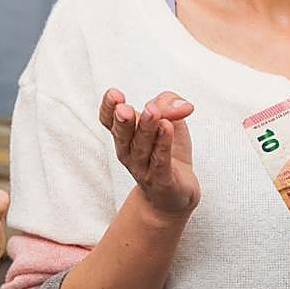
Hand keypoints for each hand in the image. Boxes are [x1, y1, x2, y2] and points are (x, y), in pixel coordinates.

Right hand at [98, 88, 198, 219]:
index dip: (108, 108)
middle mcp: (129, 152)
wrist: (177, 194)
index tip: (114, 94)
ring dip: (147, 129)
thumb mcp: (170, 120)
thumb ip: (170, 104)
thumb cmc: (167, 154)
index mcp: (125, 135)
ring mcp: (144, 168)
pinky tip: (166, 128)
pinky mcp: (162, 181)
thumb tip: (182, 104)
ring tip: (152, 111)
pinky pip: (160, 162)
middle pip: (123, 135)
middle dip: (123, 121)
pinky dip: (163, 145)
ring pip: (142, 147)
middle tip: (124, 108)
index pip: (109, 121)